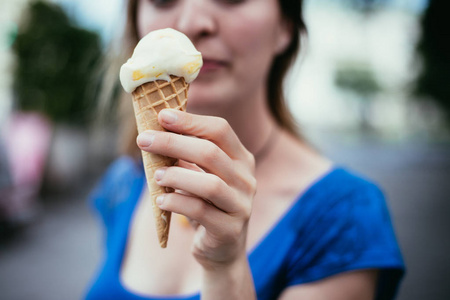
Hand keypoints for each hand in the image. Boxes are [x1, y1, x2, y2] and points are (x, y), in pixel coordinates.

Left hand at [137, 109, 256, 269]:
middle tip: (144, 140)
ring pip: (209, 184)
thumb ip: (187, 155)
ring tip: (155, 174)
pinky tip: (161, 200)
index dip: (190, 121)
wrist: (222, 249)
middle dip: (173, 143)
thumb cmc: (207, 204)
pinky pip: (201, 211)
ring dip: (176, 175)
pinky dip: (176, 202)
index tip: (162, 116)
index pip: (220, 130)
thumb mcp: (201, 176)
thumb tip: (156, 129)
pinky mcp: (229, 230)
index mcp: (242, 159)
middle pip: (210, 153)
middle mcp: (247, 180)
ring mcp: (241, 205)